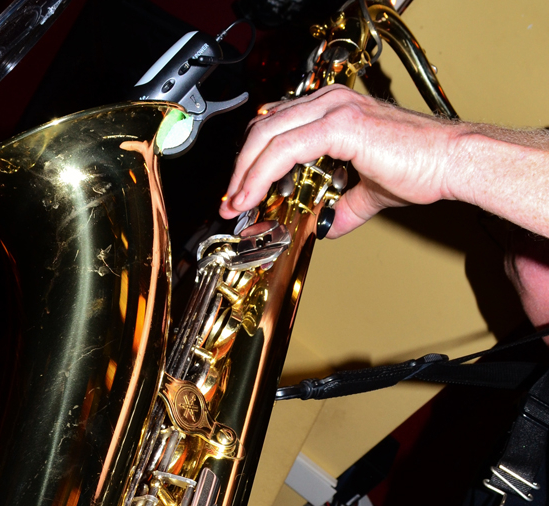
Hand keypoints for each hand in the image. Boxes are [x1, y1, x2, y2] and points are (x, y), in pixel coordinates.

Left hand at [219, 85, 458, 236]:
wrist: (450, 162)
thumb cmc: (421, 167)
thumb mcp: (368, 193)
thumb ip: (340, 208)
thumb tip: (324, 227)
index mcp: (332, 110)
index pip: (275, 129)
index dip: (251, 162)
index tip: (240, 195)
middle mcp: (328, 102)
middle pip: (262, 128)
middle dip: (239, 169)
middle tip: (230, 203)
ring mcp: (333, 109)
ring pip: (267, 136)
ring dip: (244, 174)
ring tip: (236, 204)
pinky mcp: (339, 125)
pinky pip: (285, 148)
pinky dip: (262, 173)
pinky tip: (253, 195)